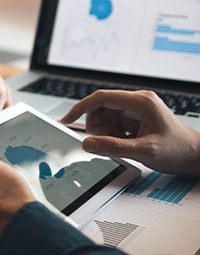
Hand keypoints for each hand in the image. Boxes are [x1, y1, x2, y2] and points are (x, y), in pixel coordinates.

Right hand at [60, 90, 199, 174]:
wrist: (194, 156)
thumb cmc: (178, 150)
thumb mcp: (144, 151)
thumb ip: (114, 148)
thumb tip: (88, 143)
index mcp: (140, 102)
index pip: (101, 98)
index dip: (80, 108)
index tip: (67, 120)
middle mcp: (136, 102)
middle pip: (99, 109)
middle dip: (98, 128)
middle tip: (109, 143)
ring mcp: (134, 111)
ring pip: (103, 118)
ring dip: (105, 134)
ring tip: (122, 145)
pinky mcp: (132, 120)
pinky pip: (110, 125)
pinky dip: (111, 137)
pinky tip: (125, 144)